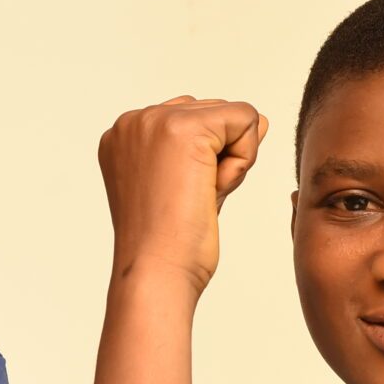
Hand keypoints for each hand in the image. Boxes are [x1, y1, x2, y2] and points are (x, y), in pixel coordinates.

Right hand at [97, 98, 267, 296]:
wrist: (157, 272)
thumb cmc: (170, 244)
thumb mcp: (193, 183)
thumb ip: (219, 148)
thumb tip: (258, 118)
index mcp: (125, 136)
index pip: (192, 120)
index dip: (205, 160)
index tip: (179, 196)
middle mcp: (133, 121)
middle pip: (214, 112)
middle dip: (221, 156)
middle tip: (191, 199)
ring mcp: (154, 120)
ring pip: (232, 115)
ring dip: (232, 159)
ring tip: (199, 195)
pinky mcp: (183, 127)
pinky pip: (246, 119)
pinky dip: (244, 159)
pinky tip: (214, 188)